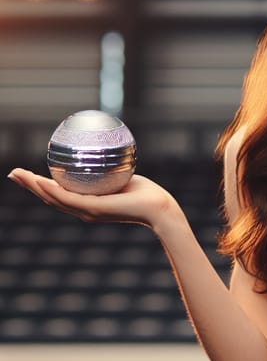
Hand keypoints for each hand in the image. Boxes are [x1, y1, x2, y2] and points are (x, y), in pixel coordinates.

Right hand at [7, 168, 176, 230]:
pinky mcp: (92, 209)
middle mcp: (83, 210)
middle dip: (30, 186)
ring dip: (33, 187)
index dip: (42, 185)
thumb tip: (104, 149)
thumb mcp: (123, 175)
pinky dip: (51, 190)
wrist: (157, 207)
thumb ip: (111, 168)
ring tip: (18, 176)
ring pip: (53, 199)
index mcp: (88, 204)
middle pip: (50, 198)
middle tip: (14, 174)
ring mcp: (86, 211)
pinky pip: (67, 198)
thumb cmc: (145, 192)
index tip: (29, 174)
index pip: (60, 194)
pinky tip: (39, 180)